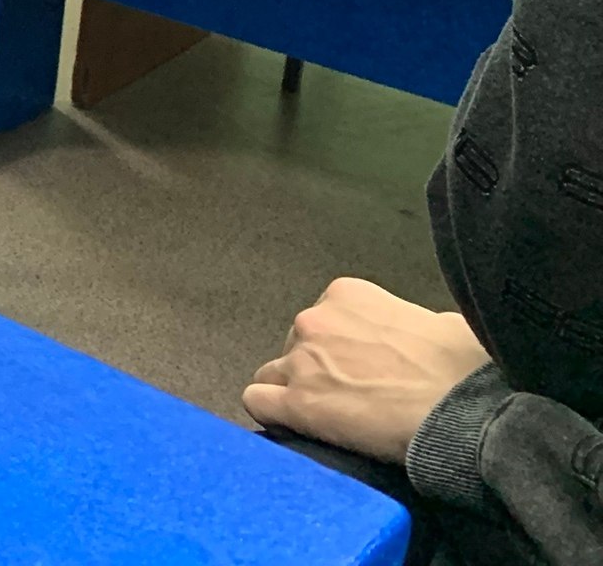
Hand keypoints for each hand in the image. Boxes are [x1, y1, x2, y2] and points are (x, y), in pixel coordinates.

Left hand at [244, 277, 492, 462]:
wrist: (463, 410)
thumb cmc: (464, 369)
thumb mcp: (443, 323)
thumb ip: (413, 322)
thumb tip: (422, 336)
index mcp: (346, 294)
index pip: (322, 319)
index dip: (337, 349)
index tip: (360, 370)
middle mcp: (315, 320)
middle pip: (294, 347)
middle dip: (315, 370)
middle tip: (348, 397)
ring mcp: (301, 361)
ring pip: (271, 374)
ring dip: (291, 392)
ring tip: (324, 417)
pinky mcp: (297, 403)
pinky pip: (257, 402)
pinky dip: (270, 414)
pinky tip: (292, 427)